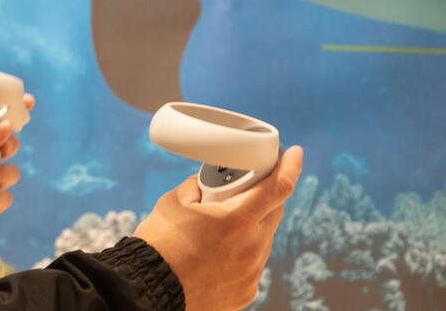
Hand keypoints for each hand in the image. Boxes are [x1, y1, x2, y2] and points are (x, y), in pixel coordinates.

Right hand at [134, 145, 303, 310]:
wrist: (150, 287)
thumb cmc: (160, 244)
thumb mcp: (174, 201)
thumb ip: (199, 187)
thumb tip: (209, 184)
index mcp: (236, 220)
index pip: (278, 188)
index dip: (291, 167)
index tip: (295, 154)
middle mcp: (252, 248)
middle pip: (274, 212)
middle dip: (262, 198)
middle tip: (237, 194)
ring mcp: (252, 273)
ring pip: (262, 239)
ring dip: (249, 228)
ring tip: (216, 232)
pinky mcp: (246, 292)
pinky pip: (252, 264)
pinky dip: (240, 254)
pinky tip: (214, 255)